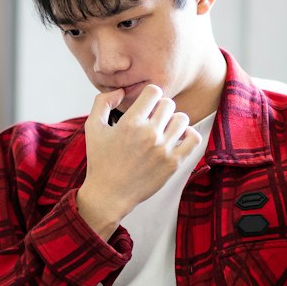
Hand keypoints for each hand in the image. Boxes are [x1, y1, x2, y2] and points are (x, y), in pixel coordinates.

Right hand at [76, 85, 203, 239]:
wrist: (109, 194)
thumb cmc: (100, 161)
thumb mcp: (93, 127)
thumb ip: (103, 102)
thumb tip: (121, 91)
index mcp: (130, 122)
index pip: (153, 91)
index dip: (150, 95)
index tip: (146, 105)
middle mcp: (148, 133)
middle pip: (168, 104)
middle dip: (161, 108)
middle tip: (154, 119)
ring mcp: (163, 149)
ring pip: (182, 119)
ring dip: (174, 120)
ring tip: (165, 129)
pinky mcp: (173, 163)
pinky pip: (193, 139)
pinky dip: (189, 134)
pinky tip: (178, 138)